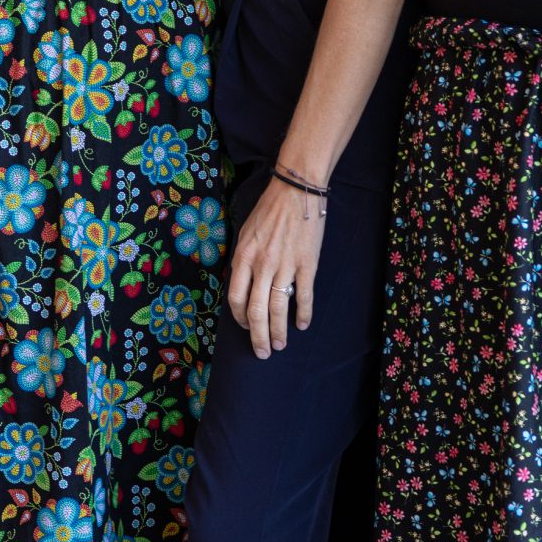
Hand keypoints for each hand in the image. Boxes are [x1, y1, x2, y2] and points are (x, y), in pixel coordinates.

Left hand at [226, 172, 325, 358]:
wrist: (297, 190)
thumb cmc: (269, 209)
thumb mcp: (245, 232)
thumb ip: (242, 260)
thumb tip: (241, 285)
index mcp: (243, 256)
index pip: (235, 298)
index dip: (240, 318)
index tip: (246, 327)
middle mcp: (261, 264)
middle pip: (256, 310)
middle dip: (258, 336)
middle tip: (262, 352)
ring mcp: (285, 265)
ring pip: (279, 308)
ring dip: (278, 331)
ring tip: (280, 345)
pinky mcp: (307, 264)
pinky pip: (304, 296)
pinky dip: (303, 313)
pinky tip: (302, 324)